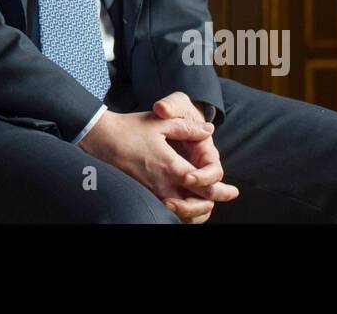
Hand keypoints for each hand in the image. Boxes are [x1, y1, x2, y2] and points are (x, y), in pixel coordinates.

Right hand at [78, 104, 231, 222]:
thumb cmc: (131, 129)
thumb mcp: (161, 122)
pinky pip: (169, 212)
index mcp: (172, 166)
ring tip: (209, 202)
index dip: (223, 191)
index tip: (234, 191)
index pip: (205, 187)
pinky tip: (188, 205)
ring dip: (200, 210)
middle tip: (228, 195)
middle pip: (198, 205)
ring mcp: (154, 192)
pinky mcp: (146, 193)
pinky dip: (183, 213)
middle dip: (216, 202)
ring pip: (183, 214)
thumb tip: (208, 129)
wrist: (103, 139)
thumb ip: (187, 127)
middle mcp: (164, 185)